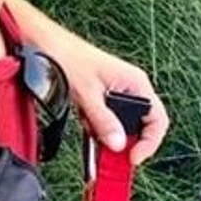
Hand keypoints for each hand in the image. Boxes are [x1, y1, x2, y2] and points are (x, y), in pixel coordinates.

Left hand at [8, 0, 170, 165]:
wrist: (42, 42)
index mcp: (135, 83)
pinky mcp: (99, 97)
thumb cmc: (66, 54)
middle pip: (140, 126)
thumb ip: (103, 120)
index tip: (133, 157)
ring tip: (95, 143)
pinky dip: (96, 128)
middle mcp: (129, 87)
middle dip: (126, 142)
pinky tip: (85, 127)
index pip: (157, 120)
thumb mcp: (87, 92)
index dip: (150, 143)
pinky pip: (104, 120)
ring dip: (108, 136)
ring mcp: (114, 93)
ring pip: (121, 125)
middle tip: (112, 159)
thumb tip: (118, 145)